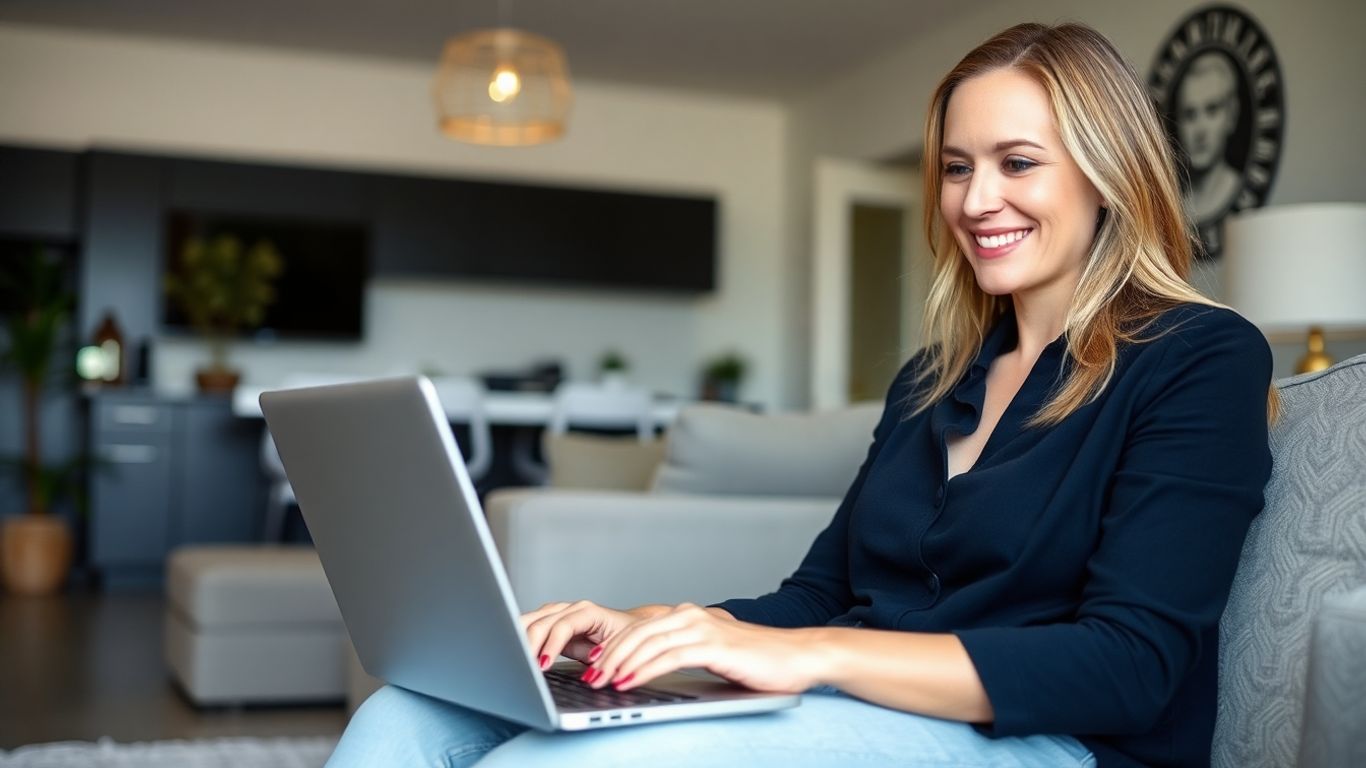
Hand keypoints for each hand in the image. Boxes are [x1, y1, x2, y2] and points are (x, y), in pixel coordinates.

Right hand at [521, 600, 636, 669]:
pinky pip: (527, 627)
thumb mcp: (619, 649)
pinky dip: (519, 640)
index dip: (551, 646)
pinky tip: (515, 655)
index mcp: (588, 611)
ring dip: (520, 641)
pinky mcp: (547, 622)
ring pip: (529, 621)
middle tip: (523, 668)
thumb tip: (592, 676)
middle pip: (541, 622)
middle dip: (530, 645)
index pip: (563, 626)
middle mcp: (569, 609)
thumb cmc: (623, 638)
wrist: (625, 628)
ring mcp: (555, 613)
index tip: (543, 666)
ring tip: (516, 662)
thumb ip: (605, 659)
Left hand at [580, 603, 823, 693]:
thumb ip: (680, 654)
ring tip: (601, 683)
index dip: (612, 647)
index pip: (637, 629)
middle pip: (636, 633)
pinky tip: (629, 682)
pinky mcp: (712, 645)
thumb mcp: (709, 654)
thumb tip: (646, 671)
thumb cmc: (755, 661)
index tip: (592, 666)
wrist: (797, 656)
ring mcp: (701, 628)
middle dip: (608, 657)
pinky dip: (644, 670)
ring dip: (620, 665)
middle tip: (588, 678)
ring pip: (648, 643)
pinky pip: (669, 657)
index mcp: (686, 615)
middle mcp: (690, 615)